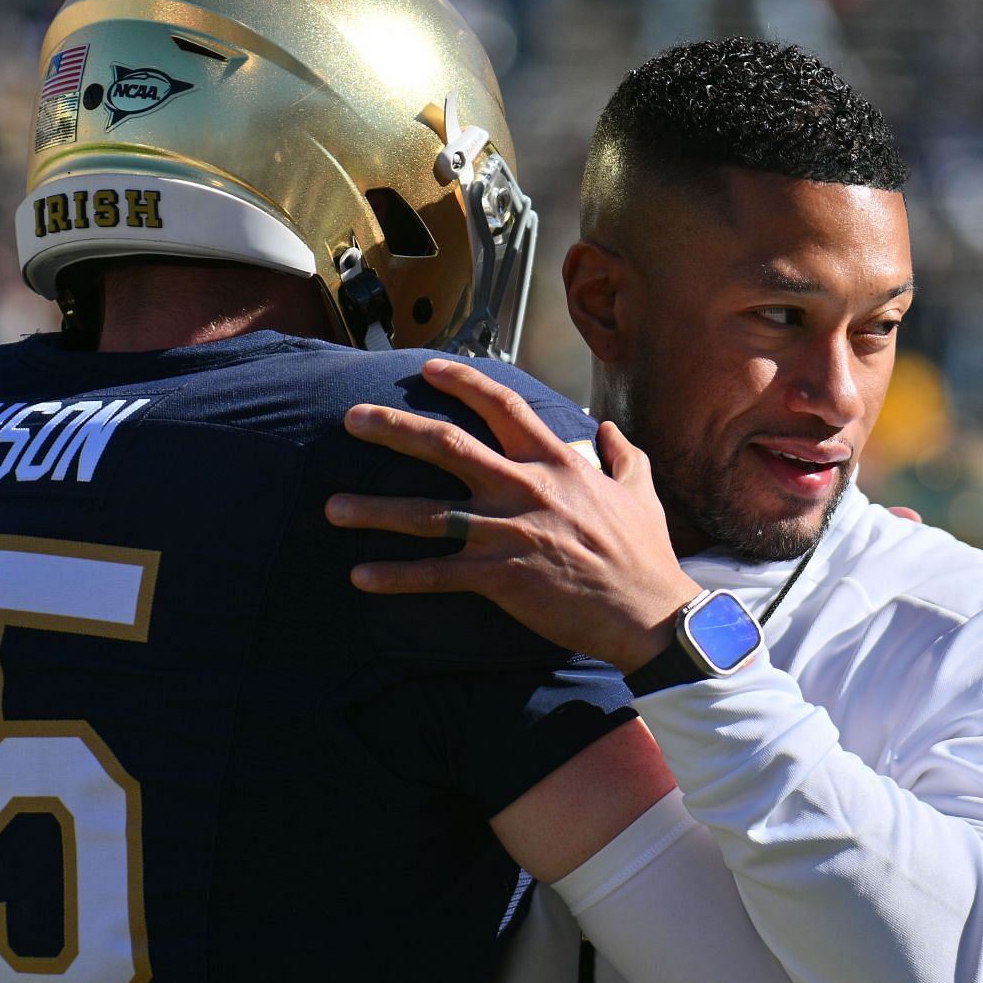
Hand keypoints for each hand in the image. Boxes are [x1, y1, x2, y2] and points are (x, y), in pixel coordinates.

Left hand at [326, 358, 700, 671]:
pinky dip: (396, 576)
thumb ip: (621, 455)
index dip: (464, 383)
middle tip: (351, 418)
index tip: (429, 368)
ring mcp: (509, 533)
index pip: (504, 407)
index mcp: (558, 463)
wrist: (651, 614)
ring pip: (427, 515)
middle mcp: (526, 489)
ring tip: (332, 507)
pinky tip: (360, 577)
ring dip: (375, 511)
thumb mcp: (641, 492)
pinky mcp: (500, 577)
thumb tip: (608, 428)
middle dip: (393, 428)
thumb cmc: (645, 555)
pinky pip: (436, 575)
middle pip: (447, 446)